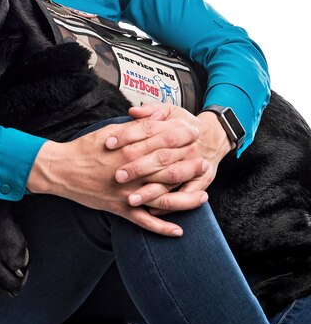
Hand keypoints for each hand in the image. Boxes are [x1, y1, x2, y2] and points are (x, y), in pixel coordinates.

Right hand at [27, 117, 208, 236]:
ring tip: (202, 197)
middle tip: (206, 164)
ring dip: (185, 199)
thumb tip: (159, 117)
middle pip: (167, 170)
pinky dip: (161, 227)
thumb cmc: (86, 148)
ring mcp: (126, 192)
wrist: (62, 169)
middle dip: (190, 167)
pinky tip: (178, 231)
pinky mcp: (119, 208)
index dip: (181, 138)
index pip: (162, 142)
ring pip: (161, 198)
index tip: (196, 134)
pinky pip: (144, 221)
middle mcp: (131, 171)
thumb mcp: (111, 130)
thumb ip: (137, 126)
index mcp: (129, 149)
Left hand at [106, 104, 231, 214]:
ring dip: (151, 191)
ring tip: (131, 199)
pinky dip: (170, 206)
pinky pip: (184, 196)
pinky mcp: (200, 182)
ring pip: (171, 179)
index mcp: (177, 127)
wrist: (215, 138)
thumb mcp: (172, 111)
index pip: (149, 130)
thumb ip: (151, 111)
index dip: (128, 135)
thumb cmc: (186, 125)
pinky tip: (151, 212)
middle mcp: (186, 147)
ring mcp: (194, 165)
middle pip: (160, 157)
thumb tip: (133, 111)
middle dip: (138, 168)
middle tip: (118, 176)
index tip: (109, 143)